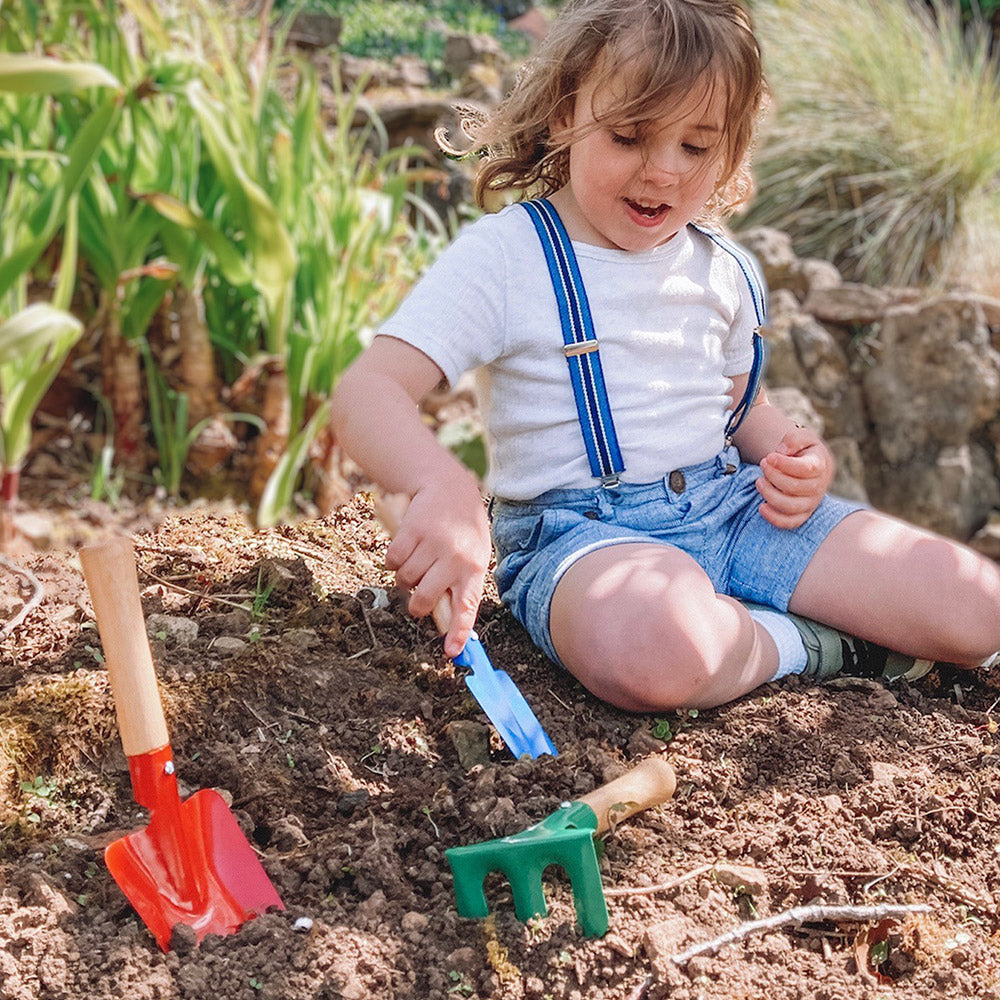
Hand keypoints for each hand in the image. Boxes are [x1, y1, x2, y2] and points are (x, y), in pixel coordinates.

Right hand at [384, 478, 491, 658]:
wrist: (449, 487)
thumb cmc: (462, 529)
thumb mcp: (473, 555)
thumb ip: (461, 584)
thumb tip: (445, 620)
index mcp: (473, 568)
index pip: (467, 607)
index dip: (458, 633)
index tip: (451, 653)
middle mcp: (454, 558)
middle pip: (424, 600)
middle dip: (416, 604)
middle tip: (418, 595)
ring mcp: (432, 544)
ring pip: (405, 580)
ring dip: (405, 576)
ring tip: (418, 559)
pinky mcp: (411, 531)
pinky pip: (392, 561)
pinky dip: (393, 560)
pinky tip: (407, 547)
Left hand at [755, 426, 833, 529]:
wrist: (810, 464)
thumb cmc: (804, 450)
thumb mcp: (802, 436)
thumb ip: (794, 439)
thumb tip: (782, 450)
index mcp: (820, 466)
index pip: (805, 469)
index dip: (784, 464)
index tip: (769, 457)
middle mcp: (818, 487)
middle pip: (795, 487)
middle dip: (773, 476)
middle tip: (763, 465)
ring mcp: (810, 503)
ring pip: (790, 506)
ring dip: (770, 495)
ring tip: (759, 482)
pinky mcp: (802, 514)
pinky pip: (790, 522)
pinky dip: (774, 518)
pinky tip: (761, 506)